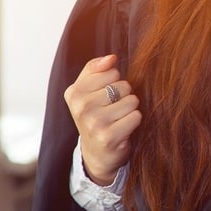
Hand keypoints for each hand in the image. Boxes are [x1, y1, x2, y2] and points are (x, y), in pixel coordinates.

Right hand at [63, 54, 141, 185]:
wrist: (96, 153)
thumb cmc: (95, 115)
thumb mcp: (88, 90)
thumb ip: (95, 69)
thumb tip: (111, 58)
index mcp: (74, 93)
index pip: (111, 71)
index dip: (114, 82)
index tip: (103, 96)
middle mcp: (81, 107)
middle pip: (123, 85)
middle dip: (123, 96)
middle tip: (112, 110)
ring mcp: (94, 123)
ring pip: (132, 100)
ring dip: (129, 109)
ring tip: (118, 119)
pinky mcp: (109, 137)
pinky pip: (136, 116)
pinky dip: (134, 121)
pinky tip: (122, 129)